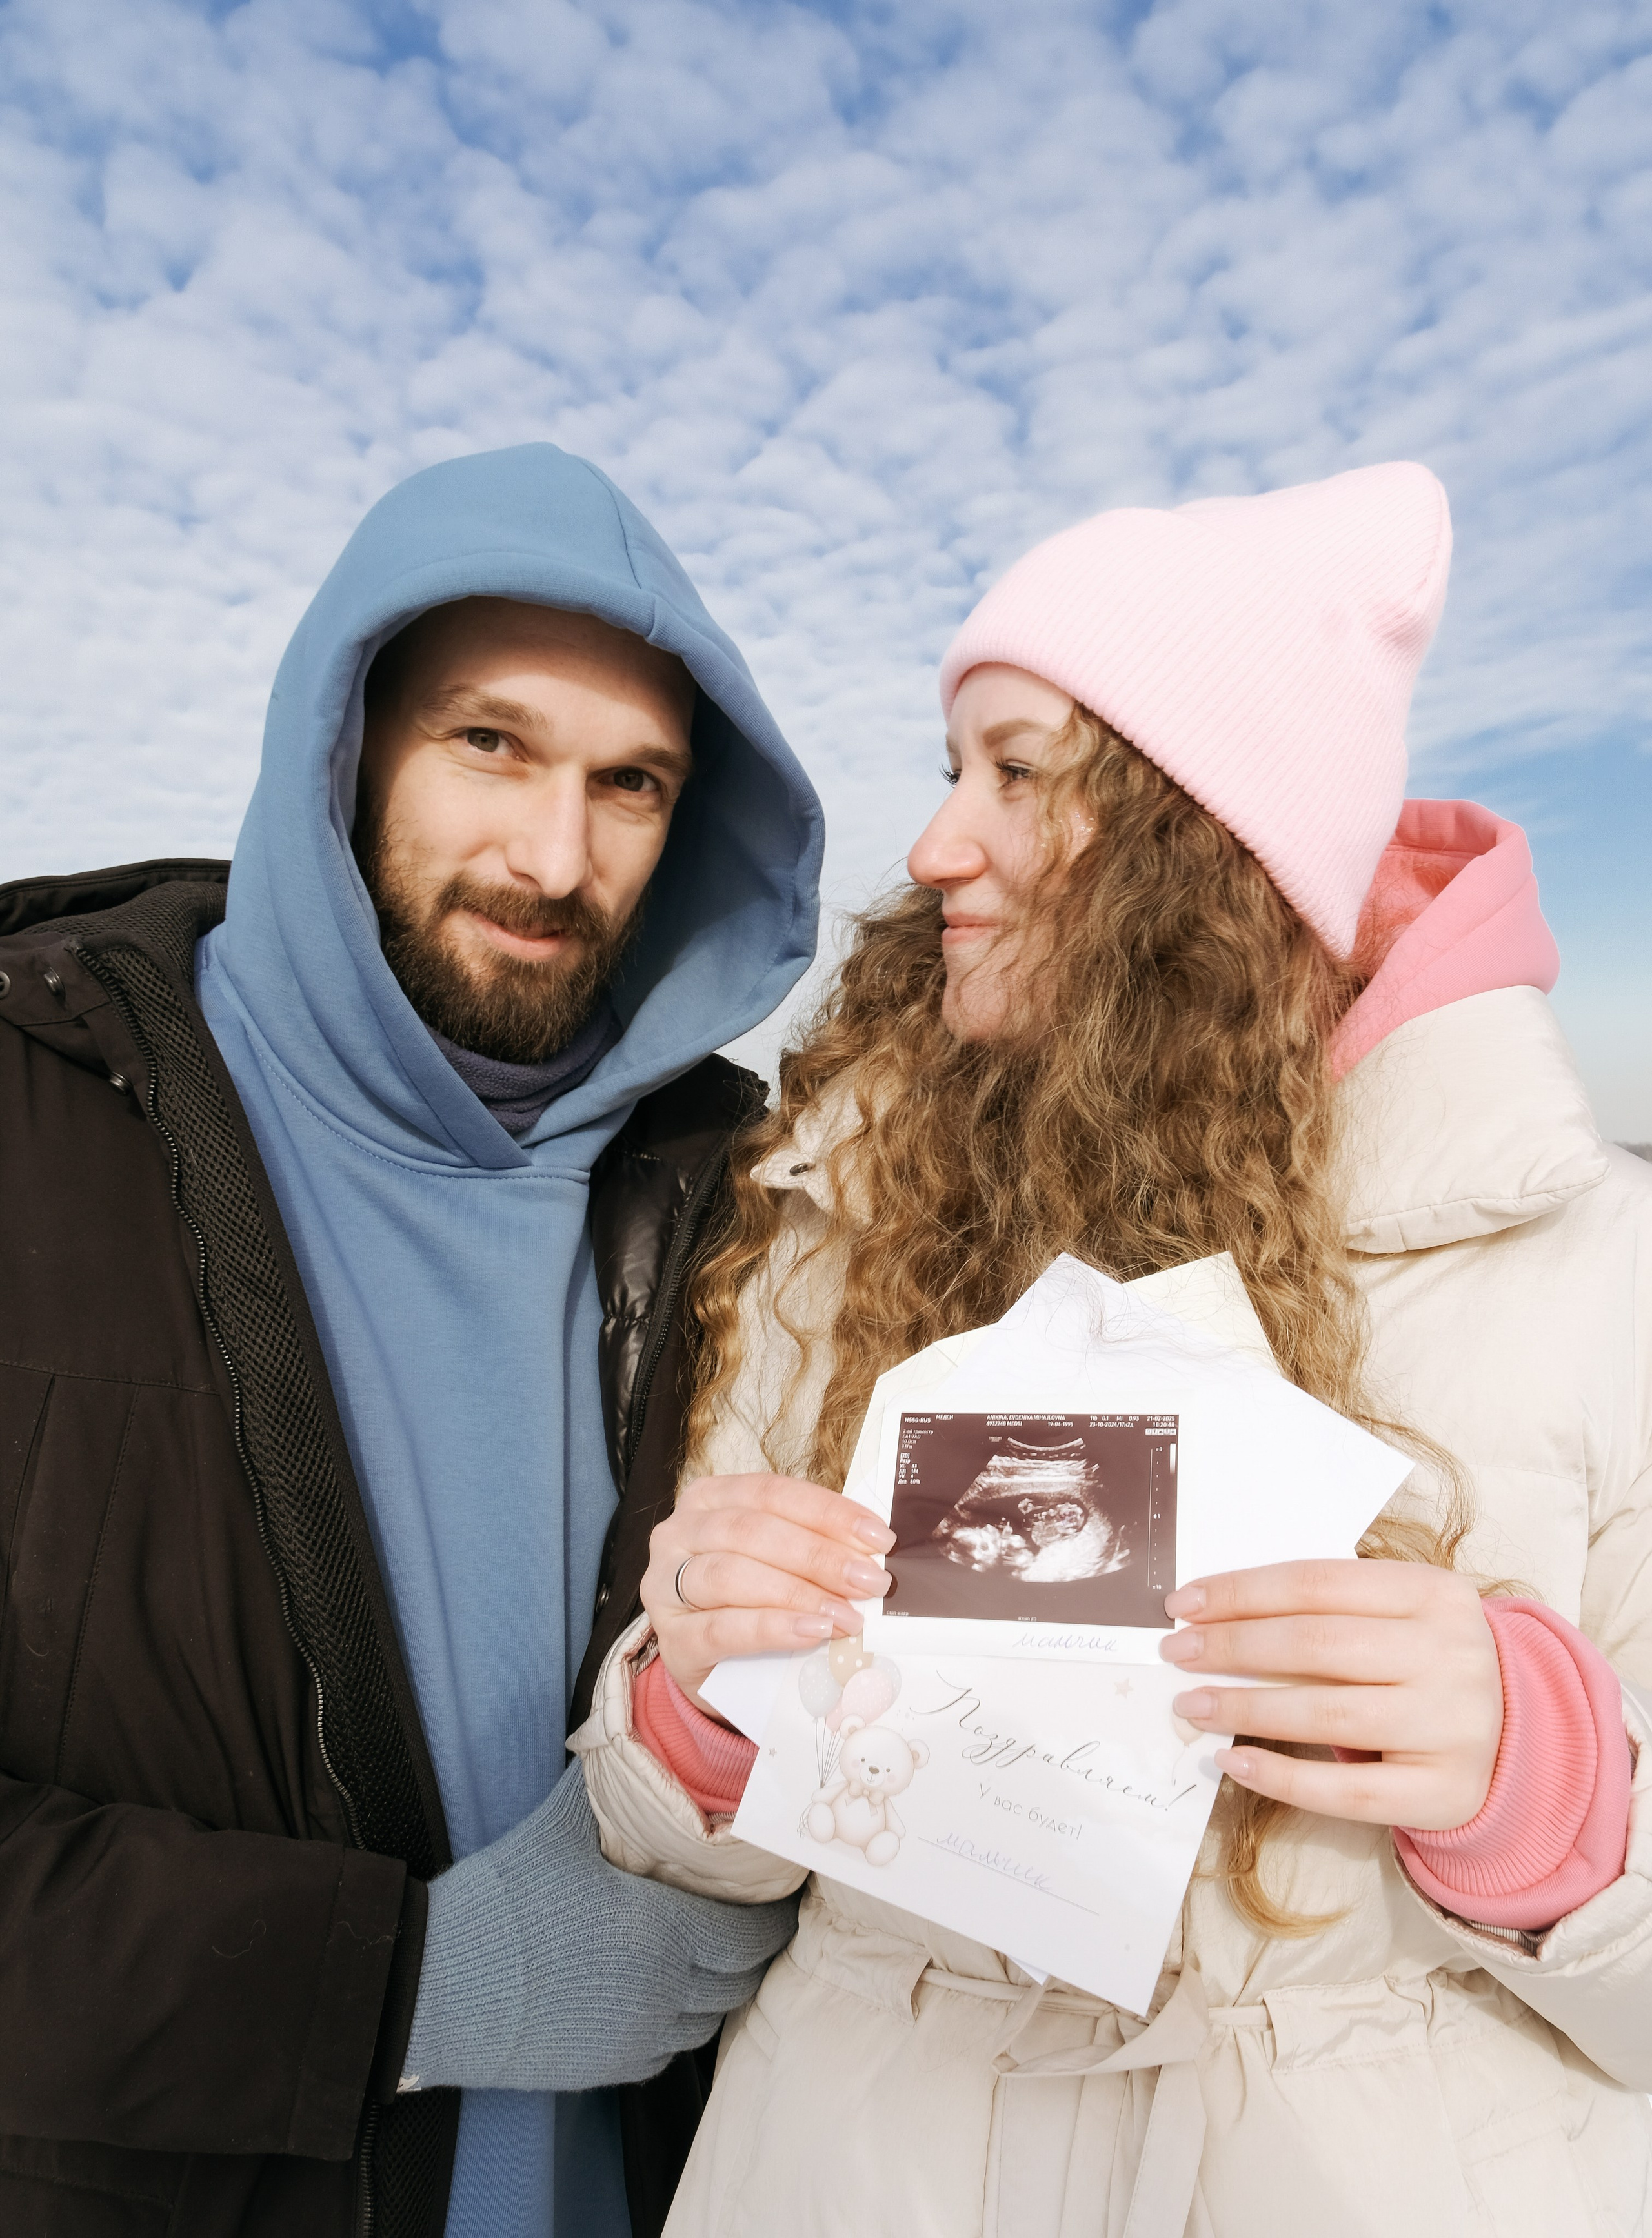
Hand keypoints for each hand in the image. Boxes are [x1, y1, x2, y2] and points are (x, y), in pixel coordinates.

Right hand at [405, 1763, 800, 2093]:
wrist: (437, 1984)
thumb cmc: (502, 1900)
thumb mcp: (561, 1829)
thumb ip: (609, 1790)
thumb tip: (631, 1740)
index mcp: (664, 1931)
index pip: (752, 1935)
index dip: (770, 1917)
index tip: (774, 1896)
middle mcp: (662, 1993)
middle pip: (739, 1981)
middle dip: (746, 1951)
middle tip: (742, 1919)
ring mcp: (636, 2038)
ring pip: (706, 2020)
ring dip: (711, 1989)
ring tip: (700, 1954)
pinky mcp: (607, 2069)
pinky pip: (665, 2051)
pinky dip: (672, 2023)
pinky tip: (652, 1991)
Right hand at [642, 1472, 894, 1708]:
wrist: (709, 1667)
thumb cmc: (747, 1603)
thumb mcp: (773, 1563)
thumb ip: (810, 1549)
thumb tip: (872, 1555)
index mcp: (710, 1498)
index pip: (774, 1493)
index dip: (829, 1512)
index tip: (878, 1536)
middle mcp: (681, 1532)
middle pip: (753, 1532)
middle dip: (819, 1556)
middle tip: (870, 1580)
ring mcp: (666, 1585)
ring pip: (732, 1575)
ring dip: (798, 1594)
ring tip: (846, 1615)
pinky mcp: (671, 1638)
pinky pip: (722, 1628)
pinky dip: (771, 1628)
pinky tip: (810, 1632)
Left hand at [1160, 1559, 1503, 1830]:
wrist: (1520, 1735)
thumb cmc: (1428, 1662)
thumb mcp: (1397, 1616)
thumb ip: (1327, 1609)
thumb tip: (1215, 1614)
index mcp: (1434, 1592)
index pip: (1317, 1583)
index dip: (1242, 1592)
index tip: (1183, 1604)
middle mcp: (1450, 1654)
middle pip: (1316, 1645)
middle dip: (1232, 1646)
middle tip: (1176, 1652)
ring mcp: (1453, 1726)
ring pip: (1326, 1715)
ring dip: (1244, 1706)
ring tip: (1190, 1704)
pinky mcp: (1445, 1791)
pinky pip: (1347, 1791)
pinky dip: (1281, 1777)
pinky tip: (1232, 1760)